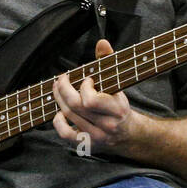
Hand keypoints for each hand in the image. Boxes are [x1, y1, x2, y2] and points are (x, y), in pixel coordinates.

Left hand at [51, 38, 134, 154]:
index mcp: (117, 110)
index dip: (84, 87)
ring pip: (69, 116)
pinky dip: (58, 121)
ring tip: (57, 88)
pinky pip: (65, 134)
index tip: (87, 80)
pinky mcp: (87, 145)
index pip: (91, 100)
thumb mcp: (119, 84)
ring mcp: (96, 137)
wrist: (129, 135)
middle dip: (63, 88)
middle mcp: (106, 126)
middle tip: (61, 78)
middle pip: (75, 106)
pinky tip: (60, 112)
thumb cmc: (120, 105)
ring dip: (59, 99)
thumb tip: (101, 42)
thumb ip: (109, 62)